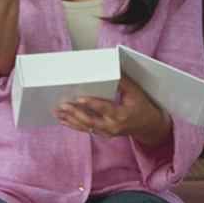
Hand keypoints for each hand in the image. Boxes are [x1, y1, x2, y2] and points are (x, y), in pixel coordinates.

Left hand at [52, 75, 172, 146]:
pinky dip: (73, 124)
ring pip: (85, 126)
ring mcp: (106, 132)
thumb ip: (122, 81)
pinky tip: (63, 120)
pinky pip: (86, 129)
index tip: (79, 97)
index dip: (92, 103)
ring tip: (56, 112)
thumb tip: (109, 69)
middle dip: (75, 113)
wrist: (147, 125)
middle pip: (90, 121)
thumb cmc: (142, 106)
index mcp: (121, 116)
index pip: (104, 109)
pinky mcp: (103, 133)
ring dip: (70, 119)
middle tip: (62, 104)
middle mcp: (112, 127)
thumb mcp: (135, 92)